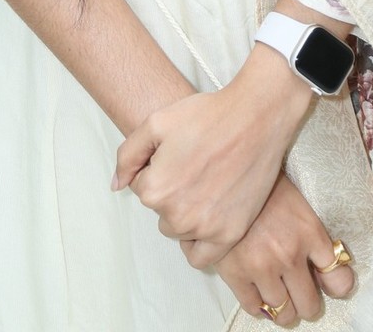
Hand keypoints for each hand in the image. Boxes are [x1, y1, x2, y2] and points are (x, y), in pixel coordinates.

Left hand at [113, 43, 313, 265]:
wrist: (256, 118)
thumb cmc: (206, 115)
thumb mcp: (156, 123)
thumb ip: (128, 155)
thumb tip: (116, 185)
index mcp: (155, 189)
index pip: (142, 187)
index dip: (158, 168)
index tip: (179, 154)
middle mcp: (177, 216)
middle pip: (160, 211)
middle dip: (170, 192)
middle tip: (193, 167)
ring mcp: (205, 229)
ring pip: (178, 230)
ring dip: (185, 214)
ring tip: (205, 184)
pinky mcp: (230, 234)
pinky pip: (200, 257)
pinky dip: (197, 243)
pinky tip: (205, 218)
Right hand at [184, 173, 356, 324]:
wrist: (224, 168)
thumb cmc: (261, 180)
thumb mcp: (296, 199)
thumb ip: (310, 232)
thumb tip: (322, 259)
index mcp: (309, 233)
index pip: (338, 279)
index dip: (338, 286)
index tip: (332, 285)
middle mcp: (290, 255)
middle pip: (310, 305)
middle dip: (308, 303)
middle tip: (302, 296)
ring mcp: (262, 267)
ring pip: (283, 313)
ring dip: (284, 308)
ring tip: (280, 297)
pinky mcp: (235, 274)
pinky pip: (253, 307)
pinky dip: (259, 305)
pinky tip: (259, 293)